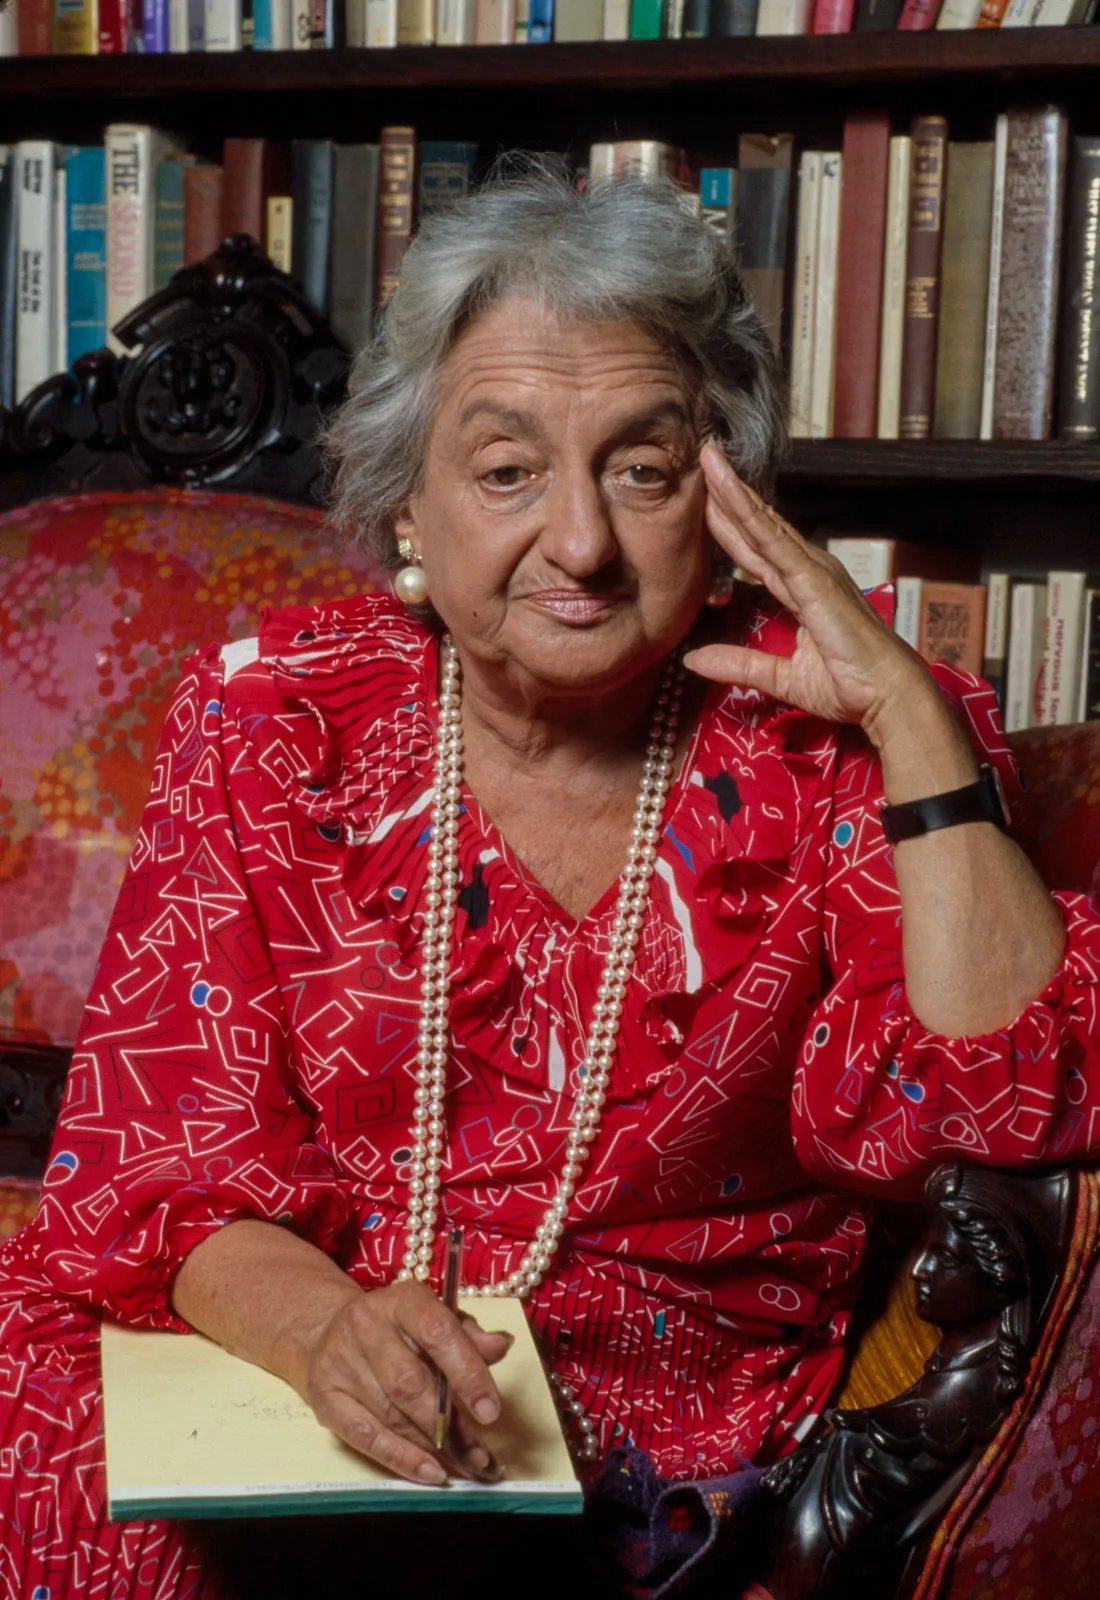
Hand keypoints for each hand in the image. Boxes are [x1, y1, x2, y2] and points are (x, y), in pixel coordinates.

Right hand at [288, 1277, 511, 1485]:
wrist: (329, 1329)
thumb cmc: (398, 1327)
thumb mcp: (436, 1318)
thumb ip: (469, 1336)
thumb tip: (501, 1346)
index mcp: (402, 1300)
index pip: (438, 1333)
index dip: (467, 1373)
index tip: (490, 1411)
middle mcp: (367, 1325)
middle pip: (411, 1382)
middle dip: (450, 1423)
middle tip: (480, 1453)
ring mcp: (341, 1362)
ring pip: (391, 1414)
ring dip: (433, 1446)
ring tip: (466, 1465)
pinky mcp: (325, 1397)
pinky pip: (366, 1436)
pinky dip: (401, 1458)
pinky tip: (430, 1471)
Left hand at [685, 442, 938, 742]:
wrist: (888, 696)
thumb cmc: (849, 685)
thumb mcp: (781, 677)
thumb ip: (739, 664)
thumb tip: (693, 659)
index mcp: (800, 589)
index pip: (755, 550)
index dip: (729, 523)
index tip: (702, 498)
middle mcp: (806, 571)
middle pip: (756, 527)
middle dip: (727, 493)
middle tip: (702, 456)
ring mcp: (812, 570)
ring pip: (763, 524)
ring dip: (734, 491)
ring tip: (709, 457)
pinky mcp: (814, 579)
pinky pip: (774, 542)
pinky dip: (750, 515)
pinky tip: (730, 492)